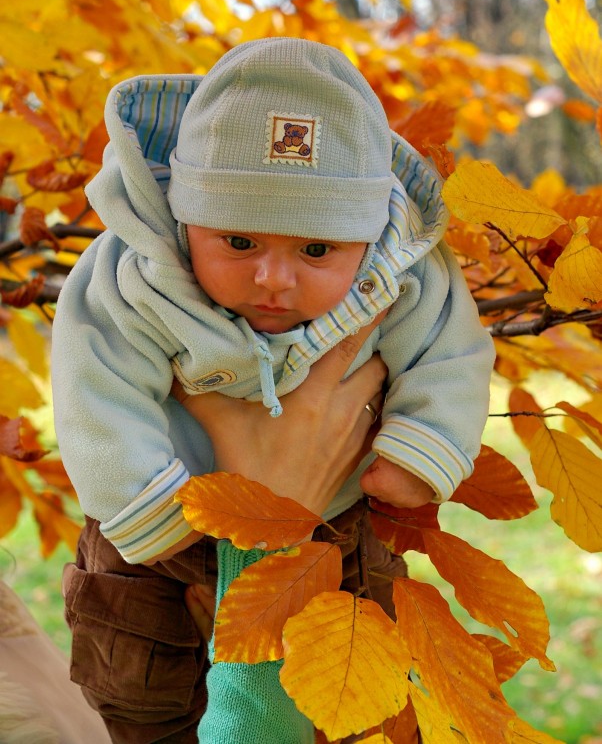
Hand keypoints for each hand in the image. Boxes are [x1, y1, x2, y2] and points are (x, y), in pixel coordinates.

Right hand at [172, 316, 386, 515]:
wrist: (270, 527)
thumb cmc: (245, 471)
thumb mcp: (219, 424)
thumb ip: (198, 387)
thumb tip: (173, 356)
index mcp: (310, 395)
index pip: (345, 343)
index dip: (361, 314)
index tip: (373, 290)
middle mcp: (340, 409)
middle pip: (373, 359)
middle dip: (373, 336)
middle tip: (373, 311)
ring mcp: (353, 433)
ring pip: (377, 387)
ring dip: (373, 368)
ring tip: (364, 352)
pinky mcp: (357, 453)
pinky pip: (376, 417)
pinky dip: (373, 401)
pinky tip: (361, 395)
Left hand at [360, 456, 433, 507]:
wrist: (435, 456)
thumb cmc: (406, 449)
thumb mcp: (385, 452)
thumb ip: (376, 465)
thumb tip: (374, 470)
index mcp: (378, 484)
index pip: (364, 483)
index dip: (371, 473)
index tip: (379, 464)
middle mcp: (390, 498)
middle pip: (378, 493)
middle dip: (382, 483)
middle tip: (393, 468)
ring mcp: (404, 503)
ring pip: (392, 499)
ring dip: (395, 490)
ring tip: (405, 475)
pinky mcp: (417, 504)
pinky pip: (406, 500)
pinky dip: (407, 493)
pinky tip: (414, 482)